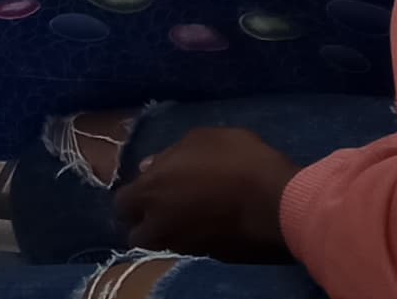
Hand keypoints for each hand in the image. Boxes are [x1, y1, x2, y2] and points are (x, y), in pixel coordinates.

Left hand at [114, 126, 300, 261]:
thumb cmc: (237, 160)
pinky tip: (213, 222)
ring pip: (163, 244)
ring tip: (190, 214)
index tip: (147, 187)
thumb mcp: (202, 139)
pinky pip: (192, 248)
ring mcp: (185, 245)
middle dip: (144, 223)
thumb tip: (149, 167)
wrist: (276, 202)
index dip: (132, 196)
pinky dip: (195, 237)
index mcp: (151, 192)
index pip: (121, 204)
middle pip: (136, 234)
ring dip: (169, 231)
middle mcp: (160, 225)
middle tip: (163, 206)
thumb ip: (169, 154)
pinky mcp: (210, 257)